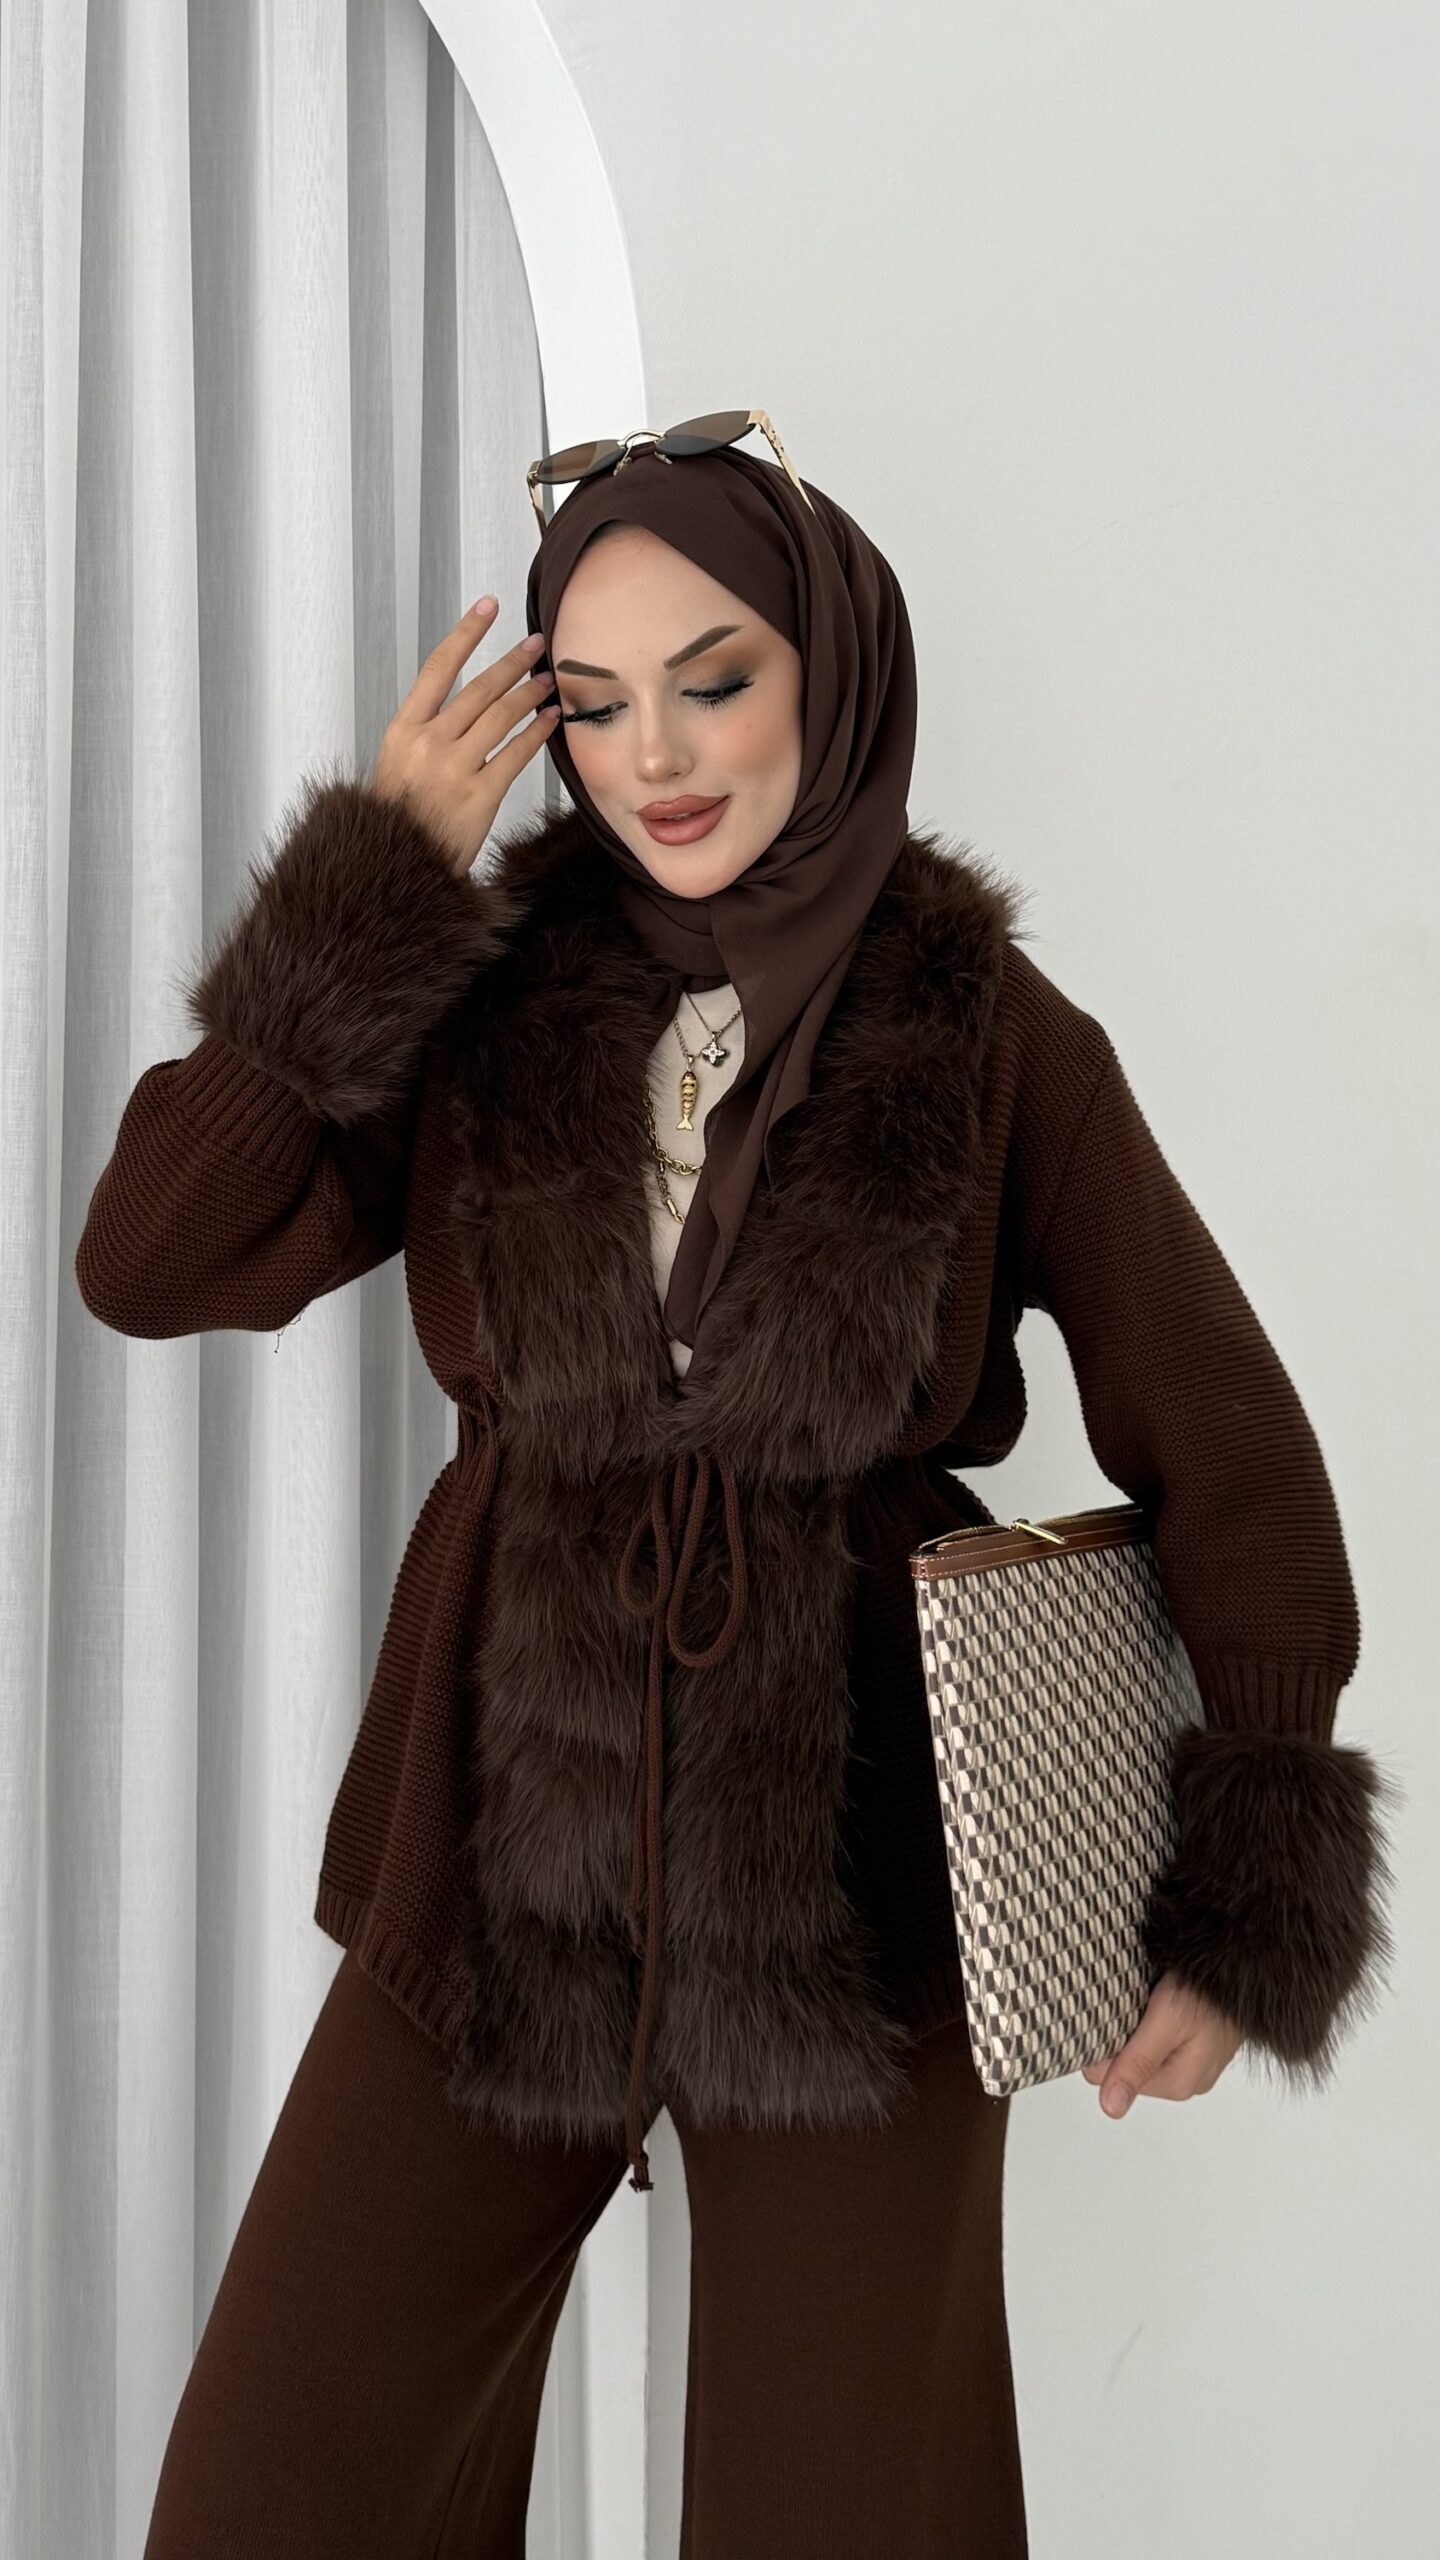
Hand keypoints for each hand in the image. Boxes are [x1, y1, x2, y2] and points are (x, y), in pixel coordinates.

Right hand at [369, 597, 559, 877]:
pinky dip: (537, 732)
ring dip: (529, 693)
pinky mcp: (479, 797)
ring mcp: (454, 770)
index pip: (438, 667)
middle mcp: (428, 743)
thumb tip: (460, 702)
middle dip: (512, 662)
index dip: (466, 633)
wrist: (395, 867)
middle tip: (535, 645)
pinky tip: (551, 718)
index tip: (488, 606)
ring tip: (548, 680)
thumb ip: (424, 731)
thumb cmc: (398, 820)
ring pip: (501, 717)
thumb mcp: (395, 764)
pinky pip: (516, 754)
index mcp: (403, 730)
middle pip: (478, 689)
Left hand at [1082, 1970, 1244, 2117]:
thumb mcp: (1167, 2023)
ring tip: (1148, 2001)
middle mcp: (1187, 2080)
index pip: (1110, 2077)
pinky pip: (1159, 2040)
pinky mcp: (1197, 2044)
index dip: (1103, 2045)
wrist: (1244, 1966)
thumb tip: (1111, 2107)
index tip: (1109, 2017)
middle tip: (1133, 2005)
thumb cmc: (1212, 1992)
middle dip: (1121, 2037)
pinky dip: (1151, 2022)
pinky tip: (1158, 2003)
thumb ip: (1137, 2064)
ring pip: (1141, 2050)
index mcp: (1177, 2084)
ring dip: (1136, 2027)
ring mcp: (1193, 2062)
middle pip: (1126, 2065)